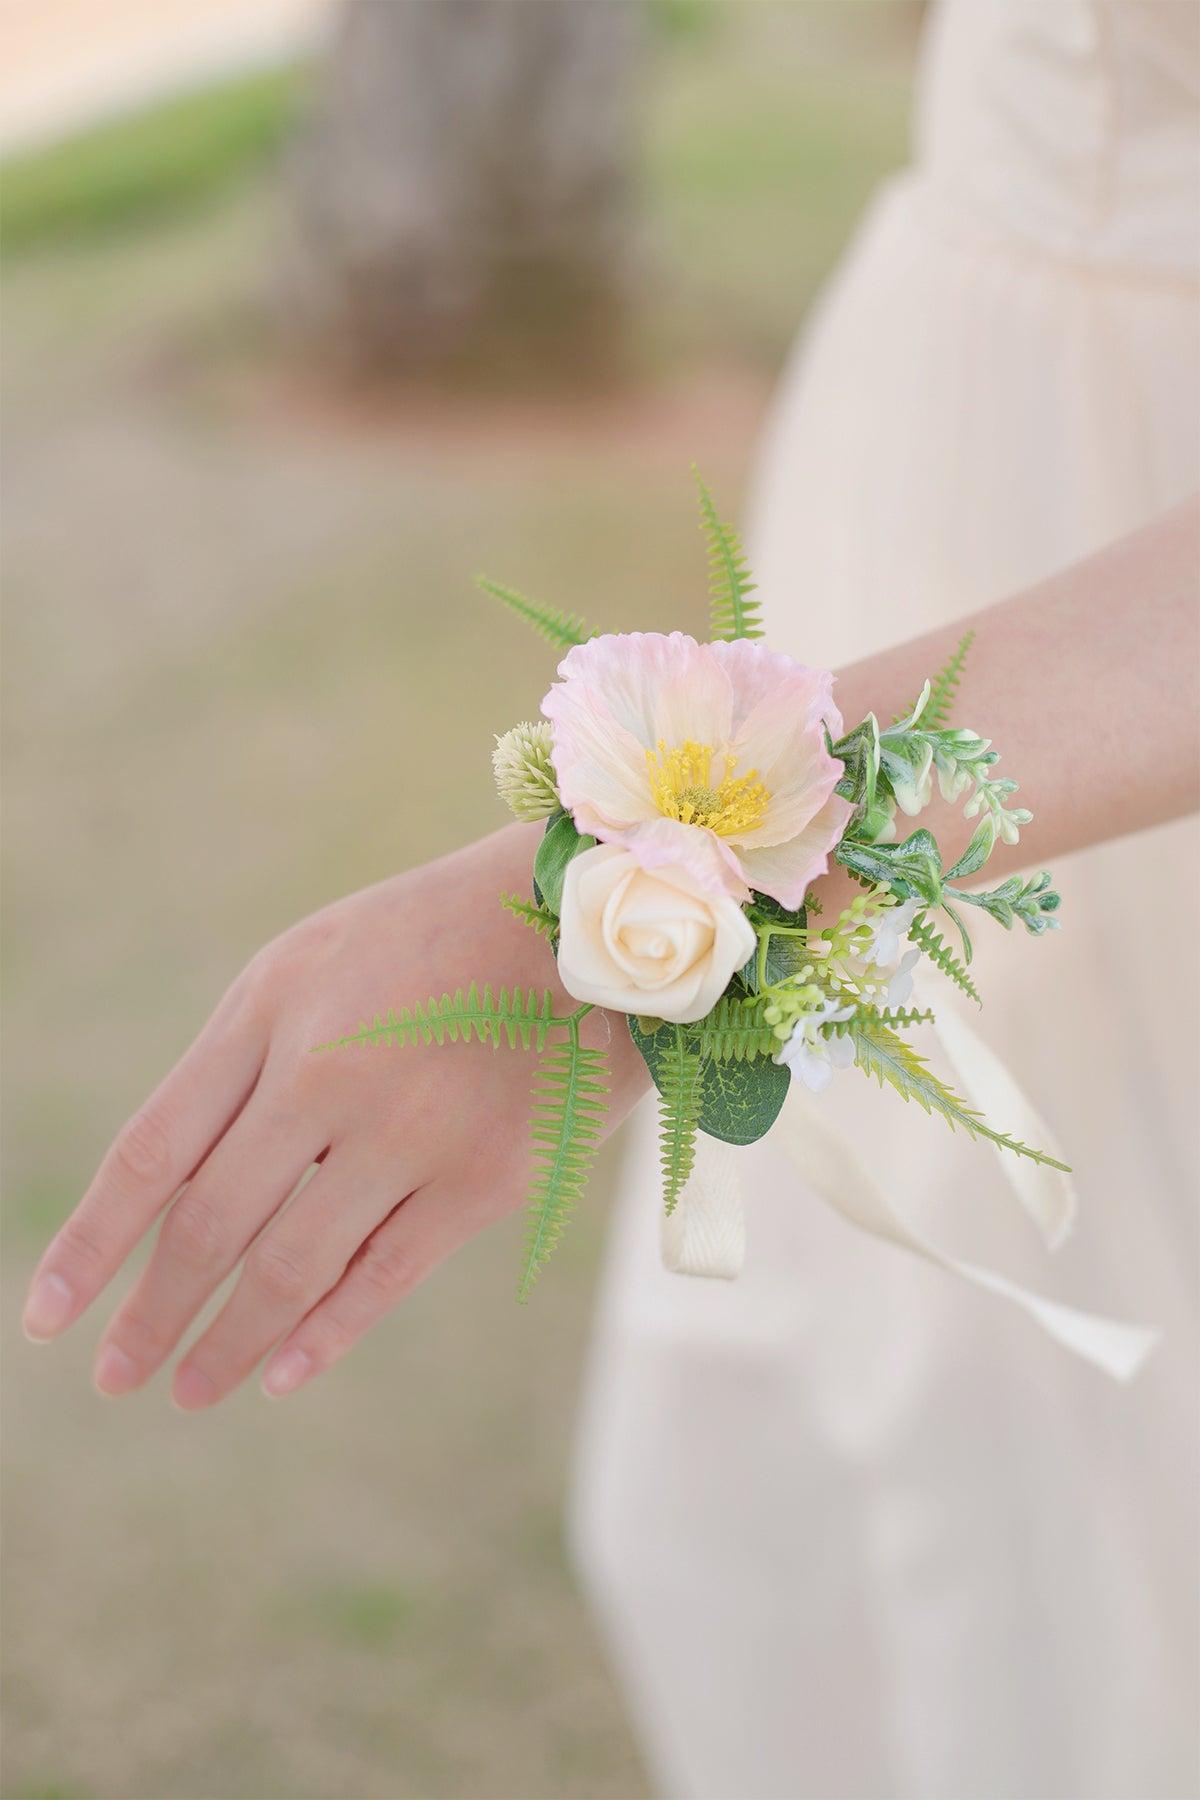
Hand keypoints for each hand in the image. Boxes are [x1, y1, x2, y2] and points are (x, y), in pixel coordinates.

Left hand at [22, 826, 649, 1406]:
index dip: (91, 1244)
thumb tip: (173, 1194)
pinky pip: (384, 1279)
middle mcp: (326, 1074)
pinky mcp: (484, 1178)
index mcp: (271, 1009)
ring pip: (289, 1270)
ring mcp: (408, 1131)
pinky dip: (324, 1337)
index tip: (46, 1315)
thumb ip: (241, 1061)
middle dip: (150, 1315)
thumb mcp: (313, 963)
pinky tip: (282, 1373)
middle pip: (209, 1225)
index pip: (152, 1152)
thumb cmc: (430, 942)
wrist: (586, 922)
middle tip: (113, 1376)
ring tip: (190, 1390)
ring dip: (227, 1344)